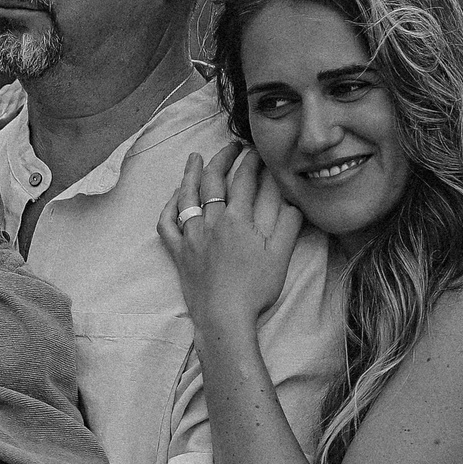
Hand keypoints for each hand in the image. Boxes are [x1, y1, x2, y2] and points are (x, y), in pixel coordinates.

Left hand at [158, 143, 301, 329]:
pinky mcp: (178, 252)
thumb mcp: (280, 255)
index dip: (250, 161)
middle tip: (231, 147)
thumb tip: (295, 201)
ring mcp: (191, 236)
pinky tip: (174, 198)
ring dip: (190, 174)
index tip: (256, 150)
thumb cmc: (255, 289)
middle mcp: (211, 222)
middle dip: (222, 158)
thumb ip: (289, 225)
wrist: (224, 317)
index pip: (243, 180)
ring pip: (186, 196)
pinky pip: (167, 224)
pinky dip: (169, 207)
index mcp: (237, 220)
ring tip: (194, 157)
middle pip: (212, 181)